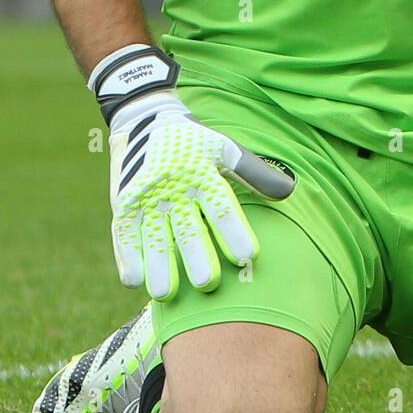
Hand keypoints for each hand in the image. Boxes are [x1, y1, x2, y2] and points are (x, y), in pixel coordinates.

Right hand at [91, 46, 294, 300]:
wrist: (143, 119)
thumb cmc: (194, 142)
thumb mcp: (225, 149)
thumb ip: (255, 172)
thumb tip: (289, 191)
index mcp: (201, 171)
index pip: (221, 204)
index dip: (234, 230)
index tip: (249, 256)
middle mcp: (173, 185)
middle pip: (186, 225)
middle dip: (196, 255)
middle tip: (208, 283)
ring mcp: (145, 196)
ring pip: (152, 234)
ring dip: (158, 264)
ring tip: (165, 293)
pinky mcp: (123, 204)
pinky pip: (123, 233)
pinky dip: (127, 256)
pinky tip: (134, 280)